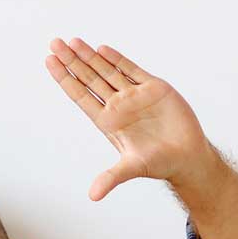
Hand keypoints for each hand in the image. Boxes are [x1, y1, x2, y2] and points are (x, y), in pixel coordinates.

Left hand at [44, 38, 219, 201]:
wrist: (188, 156)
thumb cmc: (159, 164)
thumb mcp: (132, 169)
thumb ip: (112, 178)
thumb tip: (93, 196)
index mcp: (108, 121)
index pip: (81, 95)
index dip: (65, 79)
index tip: (50, 61)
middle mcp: (118, 106)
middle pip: (89, 79)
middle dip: (72, 61)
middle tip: (54, 43)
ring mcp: (135, 95)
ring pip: (107, 71)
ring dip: (90, 56)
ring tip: (72, 41)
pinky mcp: (154, 88)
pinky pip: (132, 69)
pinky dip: (117, 59)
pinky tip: (102, 50)